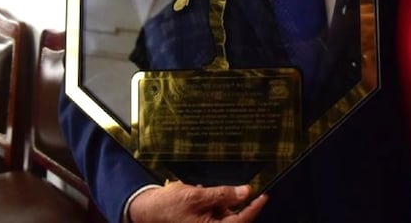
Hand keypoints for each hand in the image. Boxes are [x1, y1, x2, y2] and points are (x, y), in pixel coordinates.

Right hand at [129, 182, 267, 222]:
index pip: (241, 221)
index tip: (264, 196)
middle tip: (228, 189)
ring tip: (203, 193)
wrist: (146, 209)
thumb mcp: (196, 196)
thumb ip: (222, 195)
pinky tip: (200, 196)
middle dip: (233, 204)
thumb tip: (245, 191)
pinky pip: (214, 215)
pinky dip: (212, 205)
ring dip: (221, 203)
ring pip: (224, 216)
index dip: (254, 208)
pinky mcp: (200, 222)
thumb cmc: (168, 206)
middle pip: (233, 219)